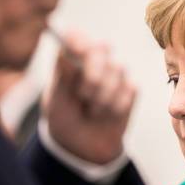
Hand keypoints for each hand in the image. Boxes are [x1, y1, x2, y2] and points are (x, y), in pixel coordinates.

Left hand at [44, 30, 136, 164]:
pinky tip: (107, 115)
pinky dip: (116, 105)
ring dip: (103, 95)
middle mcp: (93, 61)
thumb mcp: (54, 101)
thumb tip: (65, 50)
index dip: (79, 40)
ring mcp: (114, 74)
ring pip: (117, 69)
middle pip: (101, 48)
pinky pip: (130, 88)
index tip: (78, 50)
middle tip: (84, 94)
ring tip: (92, 111)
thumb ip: (60, 76)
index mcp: (70, 59)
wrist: (83, 147)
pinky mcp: (130, 89)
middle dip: (94, 71)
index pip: (76, 37)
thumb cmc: (64, 120)